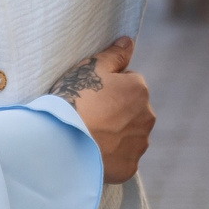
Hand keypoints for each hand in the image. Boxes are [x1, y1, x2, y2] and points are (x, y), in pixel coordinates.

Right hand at [50, 37, 154, 182]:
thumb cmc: (75, 99)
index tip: (92, 96)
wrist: (61, 140)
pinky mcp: (130, 167)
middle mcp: (147, 116)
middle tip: (90, 116)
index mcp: (140, 90)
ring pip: (130, 135)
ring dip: (116, 134)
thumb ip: (115, 54)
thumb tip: (129, 41)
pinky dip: (112, 157)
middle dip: (117, 112)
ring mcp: (140, 144)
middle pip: (133, 110)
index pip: (130, 83)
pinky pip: (123, 159)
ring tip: (90, 135)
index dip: (109, 88)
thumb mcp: (91, 67)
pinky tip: (93, 152)